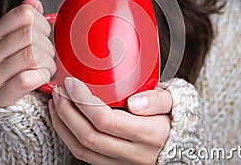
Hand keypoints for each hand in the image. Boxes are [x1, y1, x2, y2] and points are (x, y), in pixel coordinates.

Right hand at [0, 0, 55, 106]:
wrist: (16, 101)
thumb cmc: (23, 68)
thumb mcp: (23, 41)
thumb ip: (27, 20)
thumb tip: (32, 1)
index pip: (24, 14)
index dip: (42, 23)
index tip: (44, 35)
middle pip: (30, 35)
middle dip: (48, 46)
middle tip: (48, 56)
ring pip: (32, 56)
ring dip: (48, 63)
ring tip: (46, 68)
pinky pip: (26, 79)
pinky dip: (41, 77)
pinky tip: (42, 78)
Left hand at [49, 77, 171, 164]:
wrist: (184, 144)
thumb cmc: (176, 116)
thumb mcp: (176, 101)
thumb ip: (158, 99)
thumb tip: (134, 102)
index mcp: (150, 134)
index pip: (108, 121)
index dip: (84, 102)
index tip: (72, 83)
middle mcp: (135, 154)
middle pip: (90, 137)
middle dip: (68, 112)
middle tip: (59, 91)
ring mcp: (124, 164)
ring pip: (83, 150)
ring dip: (63, 126)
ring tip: (57, 104)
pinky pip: (86, 157)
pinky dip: (69, 137)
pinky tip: (65, 120)